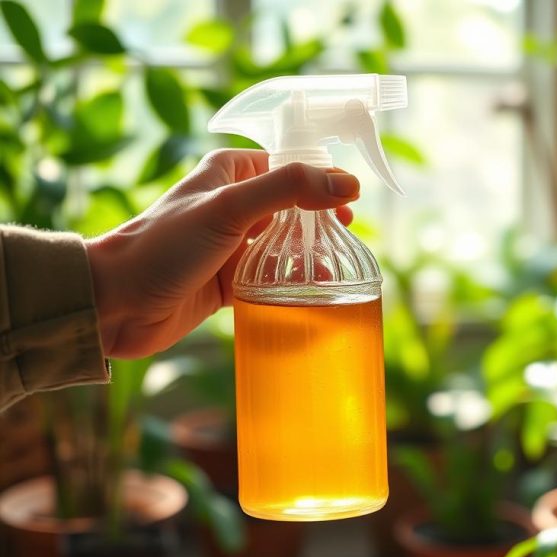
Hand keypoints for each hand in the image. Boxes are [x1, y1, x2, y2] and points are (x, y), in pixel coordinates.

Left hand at [85, 149, 358, 358]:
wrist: (116, 302)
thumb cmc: (163, 246)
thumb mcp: (228, 207)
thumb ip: (288, 189)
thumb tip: (347, 183)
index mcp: (230, 172)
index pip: (289, 164)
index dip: (322, 178)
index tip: (350, 201)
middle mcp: (233, 204)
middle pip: (295, 205)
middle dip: (322, 220)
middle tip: (346, 234)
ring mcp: (233, 243)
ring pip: (287, 243)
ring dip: (311, 254)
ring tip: (333, 268)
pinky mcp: (231, 280)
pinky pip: (274, 277)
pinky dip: (294, 283)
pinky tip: (313, 292)